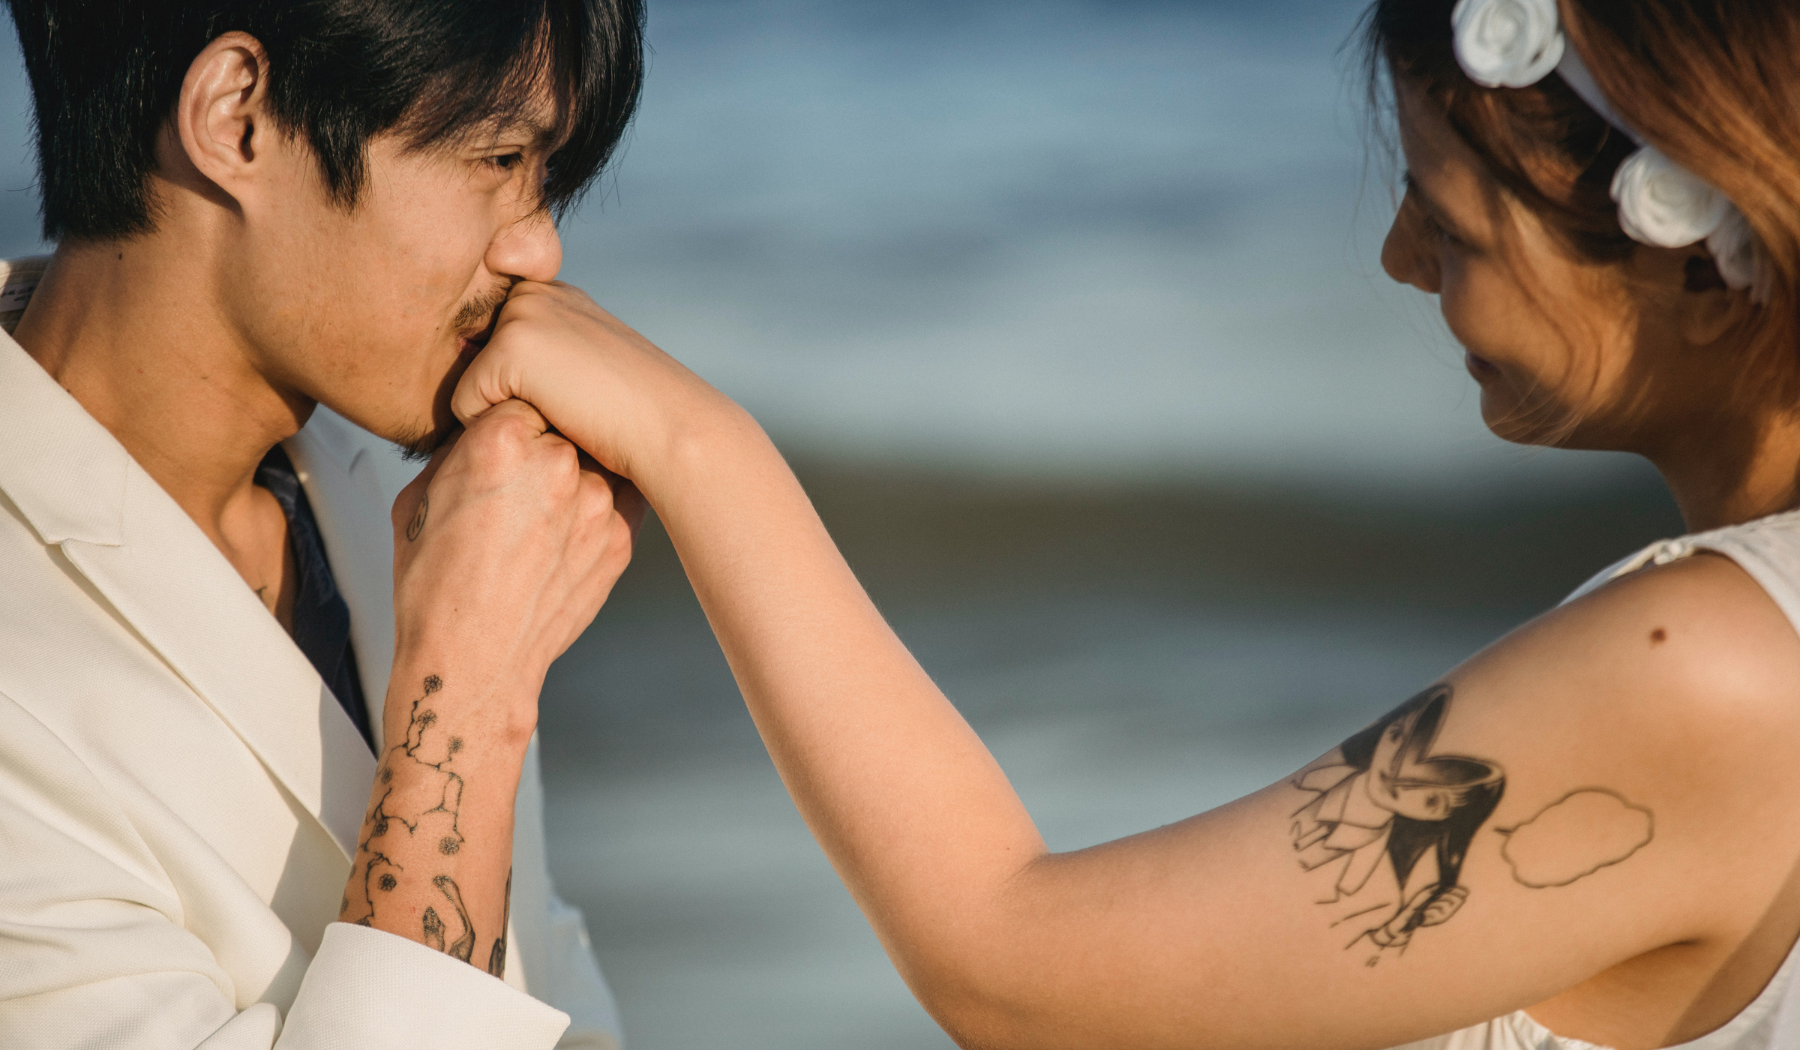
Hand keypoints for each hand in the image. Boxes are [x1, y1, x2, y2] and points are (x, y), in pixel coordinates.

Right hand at [388, 398, 641, 741]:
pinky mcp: (621, 538)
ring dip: (577, 473)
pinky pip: (616, 499)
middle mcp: (558, 464)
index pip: (520, 390)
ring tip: (544, 508)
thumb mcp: (420, 497)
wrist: (474, 659)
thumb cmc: (436, 585)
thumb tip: (479, 428)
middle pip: (565, 420)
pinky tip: (564, 533)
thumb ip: (458, 450)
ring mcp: (597, 503)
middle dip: (547, 440)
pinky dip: (595, 509)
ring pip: (596, 459)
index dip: (509, 413)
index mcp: (501, 442)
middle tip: (525, 474)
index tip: (503, 433)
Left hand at [448, 281, 746, 491]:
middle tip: (568, 410)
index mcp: (551, 296)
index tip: (570, 400)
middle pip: (475, 368)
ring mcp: (519, 315)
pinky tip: (555, 420)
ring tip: (564, 414)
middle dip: (507, 400)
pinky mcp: (508, 348)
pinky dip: (501, 428)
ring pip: (470, 386)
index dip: (520, 391)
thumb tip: (484, 383)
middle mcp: (532, 293)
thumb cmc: (634, 417)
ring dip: (506, 414)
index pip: (495, 355)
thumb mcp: (584, 370)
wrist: (667, 426)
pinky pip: (465, 407)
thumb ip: (543, 361)